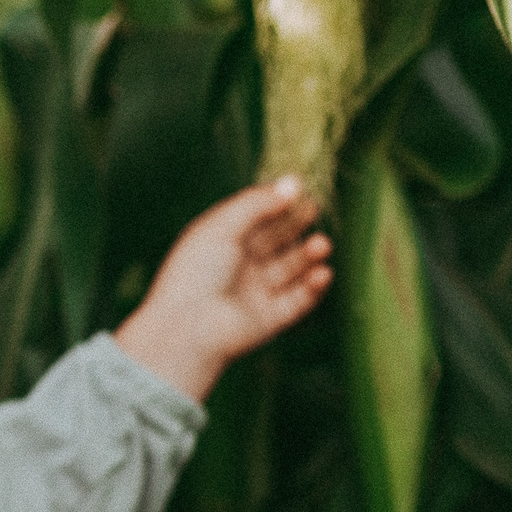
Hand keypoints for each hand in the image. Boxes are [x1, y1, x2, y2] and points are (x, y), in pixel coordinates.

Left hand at [113, 175, 331, 401]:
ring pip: (292, 268)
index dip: (278, 203)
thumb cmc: (196, 273)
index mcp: (221, 242)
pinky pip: (299, 300)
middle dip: (297, 225)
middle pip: (277, 240)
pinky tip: (322, 273)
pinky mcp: (270, 318)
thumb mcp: (222, 227)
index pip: (256, 217)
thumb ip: (256, 203)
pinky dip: (314, 287)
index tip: (300, 189)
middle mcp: (240, 266)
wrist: (189, 328)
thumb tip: (292, 183)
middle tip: (313, 212)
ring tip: (321, 245)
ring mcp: (256, 292)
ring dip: (310, 255)